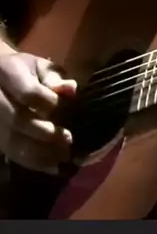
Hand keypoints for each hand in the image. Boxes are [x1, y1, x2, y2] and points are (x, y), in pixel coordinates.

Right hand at [0, 51, 76, 172]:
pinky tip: (54, 166)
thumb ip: (56, 78)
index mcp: (7, 72)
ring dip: (41, 153)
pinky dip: (33, 162)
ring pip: (12, 140)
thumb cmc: (27, 72)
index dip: (51, 105)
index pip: (28, 93)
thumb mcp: (42, 67)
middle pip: (17, 120)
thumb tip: (71, 90)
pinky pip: (11, 152)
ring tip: (65, 156)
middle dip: (46, 133)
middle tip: (69, 140)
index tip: (70, 110)